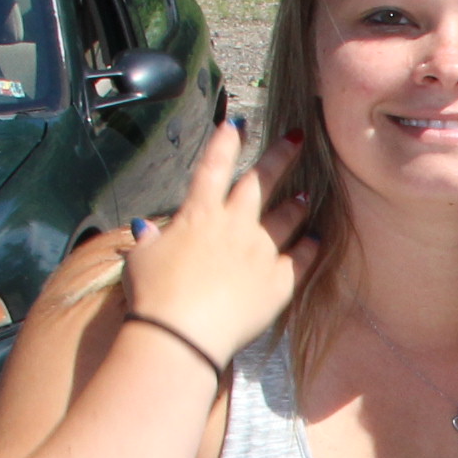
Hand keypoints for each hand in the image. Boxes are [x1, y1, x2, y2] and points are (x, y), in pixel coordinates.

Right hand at [120, 124, 310, 364]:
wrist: (182, 334)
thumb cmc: (154, 297)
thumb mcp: (141, 261)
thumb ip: (149, 241)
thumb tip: (146, 229)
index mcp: (198, 215)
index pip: (213, 167)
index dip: (226, 142)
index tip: (237, 123)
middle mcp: (234, 225)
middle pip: (261, 182)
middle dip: (280, 155)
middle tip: (297, 138)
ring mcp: (260, 251)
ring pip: (286, 218)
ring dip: (296, 204)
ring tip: (306, 196)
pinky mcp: (279, 281)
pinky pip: (301, 258)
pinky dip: (310, 247)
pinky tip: (317, 240)